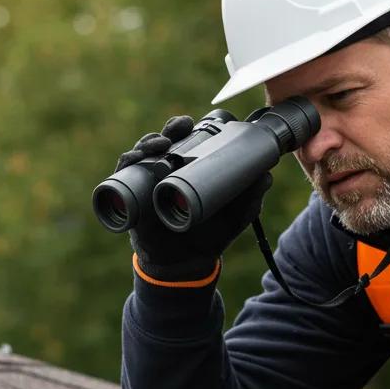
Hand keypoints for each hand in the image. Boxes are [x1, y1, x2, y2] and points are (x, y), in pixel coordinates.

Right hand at [116, 116, 271, 281]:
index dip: (185, 127)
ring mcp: (147, 182)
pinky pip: (123, 175)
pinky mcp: (132, 197)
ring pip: (142, 152)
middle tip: (178, 128)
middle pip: (163, 140)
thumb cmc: (211, 234)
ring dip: (147, 143)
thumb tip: (266, 175)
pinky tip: (134, 159)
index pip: (185, 139)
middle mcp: (166, 170)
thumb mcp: (236, 215)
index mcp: (189, 167)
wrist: (187, 265)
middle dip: (168, 130)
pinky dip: (127, 163)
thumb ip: (251, 196)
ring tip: (159, 145)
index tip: (192, 123)